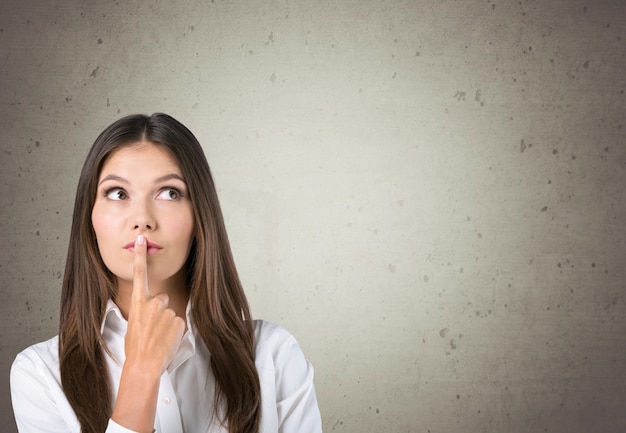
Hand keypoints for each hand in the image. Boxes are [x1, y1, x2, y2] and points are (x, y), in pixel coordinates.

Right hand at [124, 234, 184, 374]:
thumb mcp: (133, 325)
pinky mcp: (179, 320)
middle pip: (161, 298)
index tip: (143, 241)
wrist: (143, 366)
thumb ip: (144, 311)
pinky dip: (174, 331)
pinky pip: (178, 322)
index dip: (141, 256)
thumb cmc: (135, 348)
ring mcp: (167, 312)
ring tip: (158, 337)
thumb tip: (151, 311)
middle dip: (159, 310)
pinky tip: (166, 340)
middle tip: (153, 328)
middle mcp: (153, 304)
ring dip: (167, 323)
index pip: (139, 275)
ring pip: (170, 312)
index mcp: (138, 303)